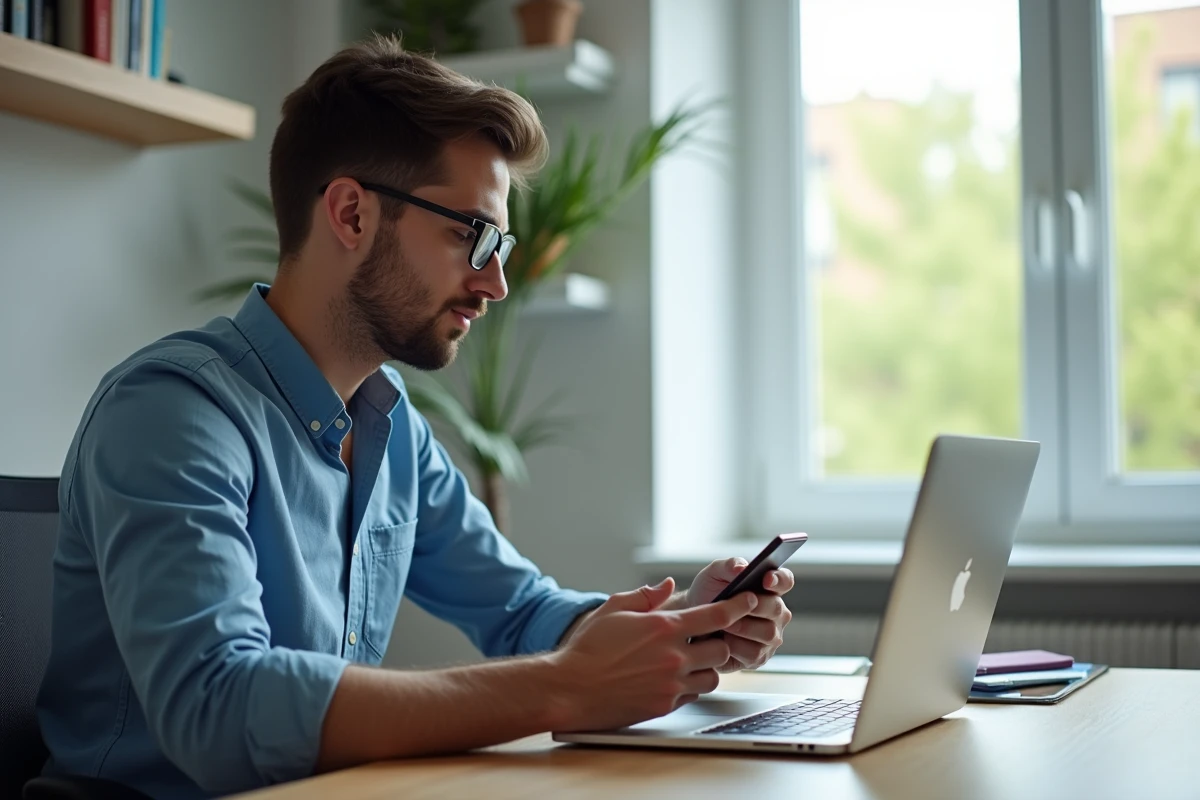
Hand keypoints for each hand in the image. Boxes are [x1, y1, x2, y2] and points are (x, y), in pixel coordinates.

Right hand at [548, 578, 759, 731]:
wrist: (570, 689)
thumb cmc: (588, 648)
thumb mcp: (614, 609)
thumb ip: (646, 595)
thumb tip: (668, 585)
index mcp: (663, 627)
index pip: (716, 615)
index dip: (738, 606)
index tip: (749, 600)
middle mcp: (673, 656)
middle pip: (721, 649)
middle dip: (719, 642)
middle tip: (707, 639)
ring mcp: (671, 684)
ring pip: (711, 676)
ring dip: (706, 667)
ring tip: (690, 661)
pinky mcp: (665, 706)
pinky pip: (692, 695)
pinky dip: (689, 687)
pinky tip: (673, 679)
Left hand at [680, 558, 794, 671]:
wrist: (692, 620)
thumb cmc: (708, 593)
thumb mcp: (714, 574)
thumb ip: (729, 565)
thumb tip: (742, 568)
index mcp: (770, 588)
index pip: (785, 580)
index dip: (779, 580)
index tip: (765, 580)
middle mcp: (776, 612)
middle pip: (776, 609)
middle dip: (754, 608)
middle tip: (732, 608)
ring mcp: (771, 635)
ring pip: (768, 633)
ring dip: (743, 628)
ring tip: (723, 625)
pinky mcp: (759, 657)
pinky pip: (755, 654)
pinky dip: (737, 648)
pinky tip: (724, 641)